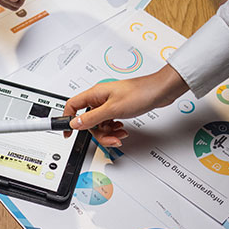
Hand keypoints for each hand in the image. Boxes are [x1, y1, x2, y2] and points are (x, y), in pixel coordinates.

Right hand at [63, 65, 188, 145]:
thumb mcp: (113, 109)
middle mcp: (100, 98)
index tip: (68, 132)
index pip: (72, 106)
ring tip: (119, 135)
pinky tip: (122, 130)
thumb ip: (92, 118)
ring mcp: (109, 103)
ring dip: (108, 133)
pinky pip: (109, 122)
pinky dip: (114, 129)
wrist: (160, 91)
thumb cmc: (140, 93)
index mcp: (94, 94)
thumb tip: (75, 123)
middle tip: (108, 138)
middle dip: (98, 132)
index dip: (68, 119)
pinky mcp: (118, 108)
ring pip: (99, 124)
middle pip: (88, 120)